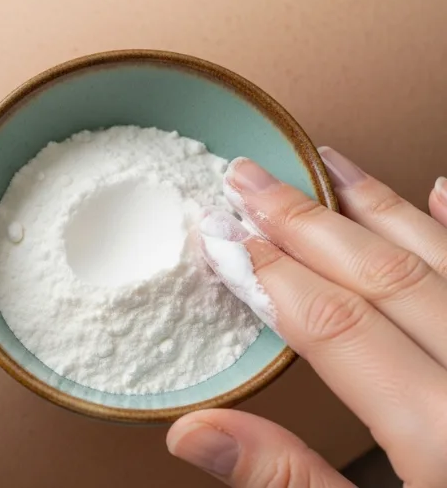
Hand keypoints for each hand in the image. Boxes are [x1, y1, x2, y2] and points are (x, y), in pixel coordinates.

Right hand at [166, 148, 446, 486]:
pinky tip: (445, 190)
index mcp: (440, 433)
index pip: (332, 325)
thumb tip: (197, 433)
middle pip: (382, 277)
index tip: (219, 235)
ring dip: (378, 204)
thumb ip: (289, 481)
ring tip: (323, 163)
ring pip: (443, 260)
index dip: (266, 273)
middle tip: (249, 177)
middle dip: (304, 220)